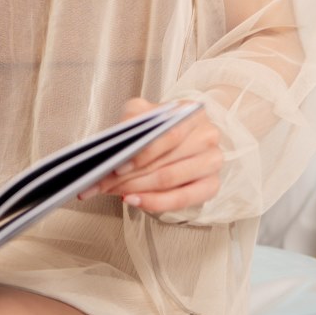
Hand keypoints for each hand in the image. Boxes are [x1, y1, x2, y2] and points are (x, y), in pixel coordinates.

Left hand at [82, 97, 222, 214]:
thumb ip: (132, 118)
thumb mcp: (142, 112)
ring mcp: (212, 162)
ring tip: (113, 191)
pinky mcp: (211, 185)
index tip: (117, 166)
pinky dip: (155, 202)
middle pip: (166, 163)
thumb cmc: (157, 125)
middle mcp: (208, 136)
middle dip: (129, 177)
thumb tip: (120, 137)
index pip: (170, 135)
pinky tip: (135, 200)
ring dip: (137, 190)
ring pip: (170, 182)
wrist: (175, 136)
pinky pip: (182, 200)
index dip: (143, 153)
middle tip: (103, 184)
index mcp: (193, 113)